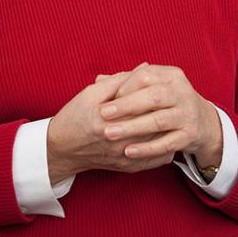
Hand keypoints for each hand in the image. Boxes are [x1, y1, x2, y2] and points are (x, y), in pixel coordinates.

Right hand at [47, 66, 171, 184]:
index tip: (165, 82)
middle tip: (176, 97)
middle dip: (166, 109)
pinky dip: (166, 147)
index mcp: (107, 118)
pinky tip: (170, 134)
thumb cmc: (76, 115)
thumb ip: (120, 80)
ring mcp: (124, 157)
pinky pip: (156, 160)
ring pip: (158, 142)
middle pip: (153, 123)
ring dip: (169, 128)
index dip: (156, 91)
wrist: (62, 148)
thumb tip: (145, 68)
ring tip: (176, 113)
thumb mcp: (92, 92)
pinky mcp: (128, 168)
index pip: (141, 103)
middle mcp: (118, 141)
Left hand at [98, 64, 222, 169]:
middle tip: (102, 114)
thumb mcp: (154, 85)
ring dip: (132, 127)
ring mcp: (187, 114)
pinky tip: (128, 151)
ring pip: (158, 121)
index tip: (107, 99)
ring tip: (109, 133)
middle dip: (126, 105)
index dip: (125, 87)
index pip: (145, 76)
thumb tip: (99, 79)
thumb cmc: (167, 101)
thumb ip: (128, 82)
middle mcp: (182, 92)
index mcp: (171, 75)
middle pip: (153, 96)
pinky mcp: (189, 135)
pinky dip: (146, 148)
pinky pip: (166, 143)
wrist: (202, 121)